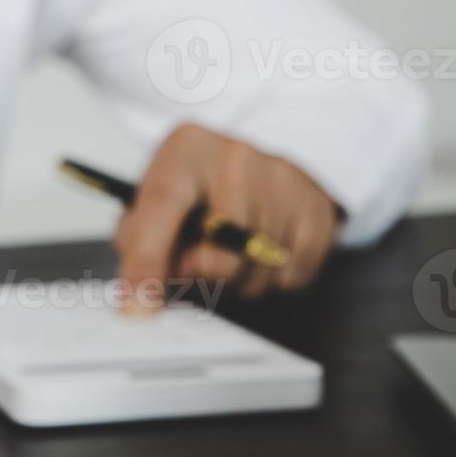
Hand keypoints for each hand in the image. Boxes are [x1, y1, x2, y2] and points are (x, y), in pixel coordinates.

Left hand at [114, 124, 338, 305]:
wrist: (254, 166)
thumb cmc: (196, 189)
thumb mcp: (154, 199)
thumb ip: (140, 243)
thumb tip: (141, 296)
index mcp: (186, 150)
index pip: (162, 207)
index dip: (147, 262)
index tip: (139, 306)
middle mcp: (236, 157)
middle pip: (221, 254)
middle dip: (205, 276)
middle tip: (198, 265)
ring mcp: (282, 179)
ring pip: (259, 273)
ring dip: (241, 281)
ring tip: (232, 253)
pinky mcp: (316, 207)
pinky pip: (293, 276)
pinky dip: (275, 278)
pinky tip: (263, 252)